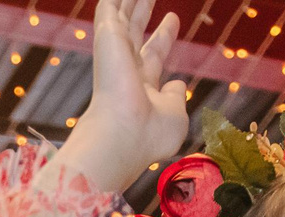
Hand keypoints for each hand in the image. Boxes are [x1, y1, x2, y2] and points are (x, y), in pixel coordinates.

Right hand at [62, 0, 188, 194]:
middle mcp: (125, 70)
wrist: (122, 135)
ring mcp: (115, 53)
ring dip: (128, 1)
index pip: (154, 54)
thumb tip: (177, 85)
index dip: (164, 35)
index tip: (172, 18)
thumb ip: (176, 98)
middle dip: (142, 12)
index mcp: (142, 88)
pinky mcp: (107, 37)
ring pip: (121, 15)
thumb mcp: (175, 116)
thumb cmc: (150, 134)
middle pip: (135, 31)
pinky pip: (110, 7)